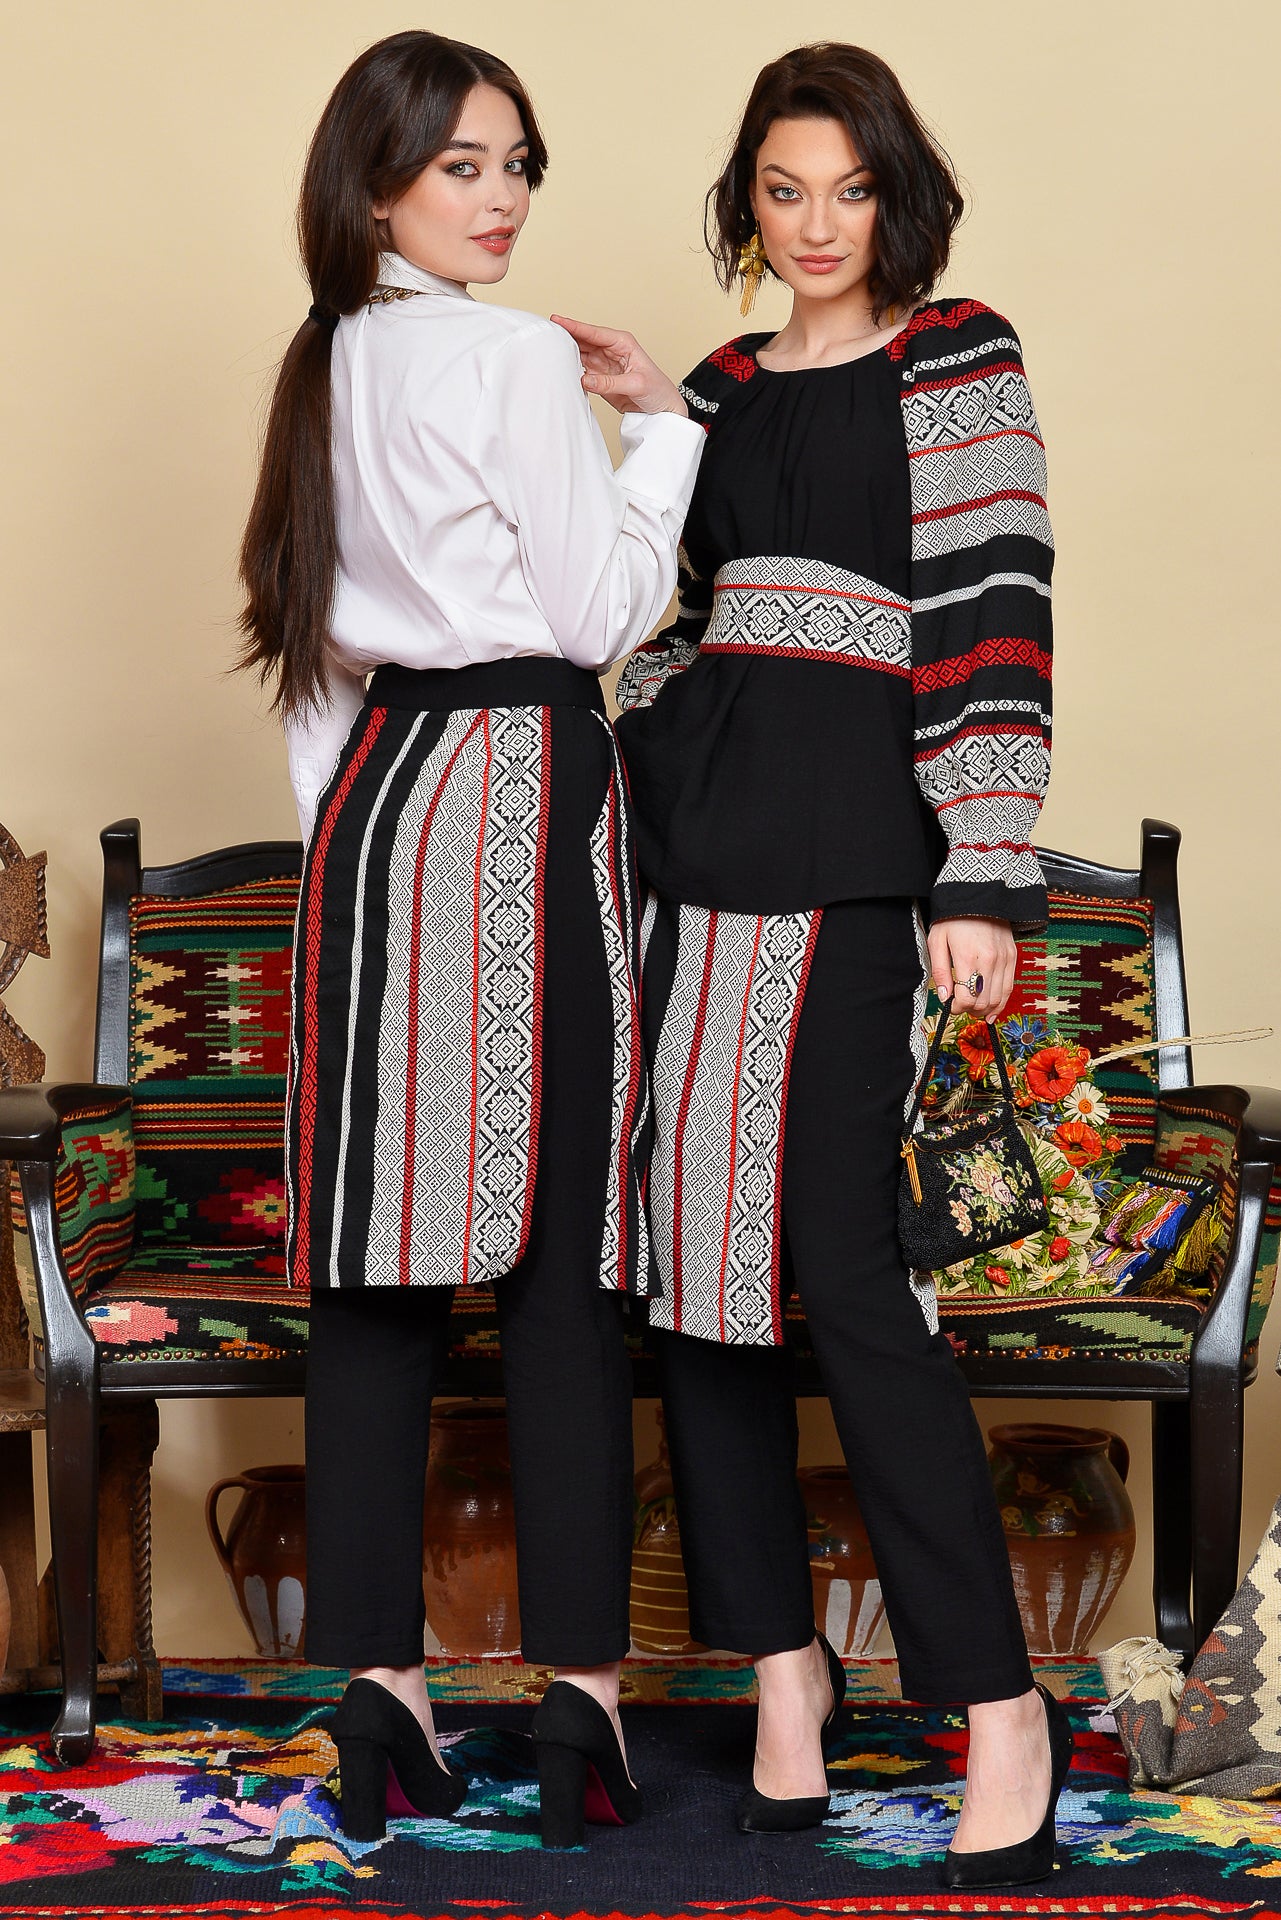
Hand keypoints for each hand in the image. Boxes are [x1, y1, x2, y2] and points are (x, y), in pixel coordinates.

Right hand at [551, 315, 686, 416]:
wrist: (662, 409)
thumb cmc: (658, 390)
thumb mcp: (636, 385)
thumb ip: (609, 382)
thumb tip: (585, 380)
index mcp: (622, 343)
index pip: (594, 332)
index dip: (575, 326)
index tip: (557, 320)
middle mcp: (611, 350)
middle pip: (583, 340)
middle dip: (565, 336)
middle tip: (544, 334)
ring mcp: (603, 364)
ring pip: (579, 355)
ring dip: (565, 354)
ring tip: (546, 351)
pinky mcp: (599, 378)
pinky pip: (580, 372)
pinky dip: (570, 371)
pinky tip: (558, 369)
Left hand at [926, 917, 1016, 1020]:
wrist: (980, 897)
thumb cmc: (954, 918)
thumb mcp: (937, 941)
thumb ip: (940, 971)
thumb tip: (944, 997)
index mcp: (968, 958)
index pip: (966, 999)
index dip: (957, 1008)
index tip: (950, 1004)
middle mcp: (990, 961)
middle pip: (983, 1002)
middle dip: (970, 1010)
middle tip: (960, 1005)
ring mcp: (1004, 960)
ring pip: (998, 999)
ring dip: (985, 1009)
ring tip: (974, 1009)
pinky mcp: (1012, 957)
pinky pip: (1009, 988)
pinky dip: (1000, 1002)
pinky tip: (991, 1010)